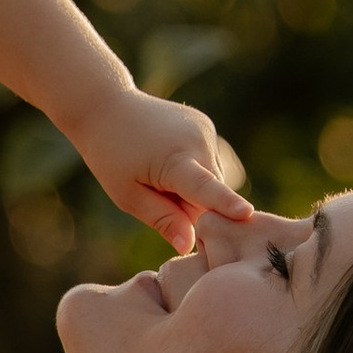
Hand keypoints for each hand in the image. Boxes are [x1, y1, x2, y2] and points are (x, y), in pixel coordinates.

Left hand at [72, 82, 247, 254]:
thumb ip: (162, 219)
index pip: (204, 187)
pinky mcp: (207, 125)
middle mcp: (197, 141)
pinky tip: (167, 158)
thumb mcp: (127, 195)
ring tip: (158, 172)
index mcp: (174, 159)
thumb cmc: (111, 155)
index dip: (225, 203)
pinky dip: (194, 170)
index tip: (246, 214)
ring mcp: (205, 130)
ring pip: (212, 179)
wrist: (106, 106)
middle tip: (156, 194)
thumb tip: (190, 246)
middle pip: (210, 193)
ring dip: (193, 188)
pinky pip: (208, 163)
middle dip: (190, 206)